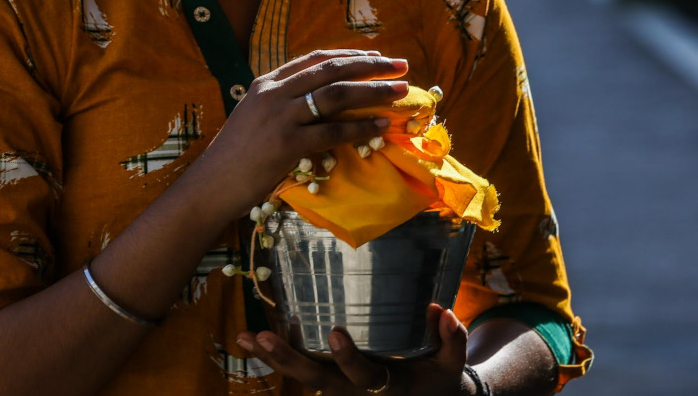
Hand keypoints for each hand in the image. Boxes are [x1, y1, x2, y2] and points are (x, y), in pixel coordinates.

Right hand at [193, 49, 408, 219]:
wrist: (211, 184)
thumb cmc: (236, 156)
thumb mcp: (255, 116)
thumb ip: (283, 101)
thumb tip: (321, 96)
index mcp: (267, 82)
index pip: (315, 59)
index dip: (350, 56)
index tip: (377, 57)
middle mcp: (274, 93)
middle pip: (332, 71)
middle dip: (372, 66)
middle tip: (402, 65)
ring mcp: (281, 117)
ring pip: (337, 95)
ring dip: (374, 91)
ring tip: (400, 91)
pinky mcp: (287, 143)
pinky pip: (334, 131)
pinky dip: (361, 127)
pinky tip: (381, 125)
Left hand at [236, 304, 469, 395]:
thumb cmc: (438, 376)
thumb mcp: (451, 363)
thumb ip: (451, 339)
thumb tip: (441, 311)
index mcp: (389, 387)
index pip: (366, 377)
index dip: (349, 359)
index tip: (335, 332)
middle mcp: (358, 393)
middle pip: (320, 383)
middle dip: (290, 361)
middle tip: (264, 337)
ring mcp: (342, 390)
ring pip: (304, 379)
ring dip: (274, 360)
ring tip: (246, 338)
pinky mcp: (331, 382)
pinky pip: (302, 372)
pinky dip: (275, 359)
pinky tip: (248, 341)